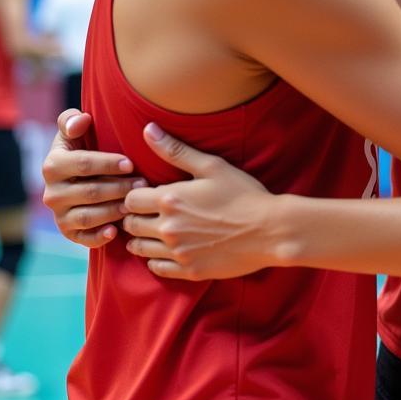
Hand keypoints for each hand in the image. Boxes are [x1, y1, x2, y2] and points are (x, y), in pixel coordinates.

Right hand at [41, 110, 145, 247]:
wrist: (82, 176)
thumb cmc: (85, 147)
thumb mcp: (75, 131)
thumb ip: (71, 120)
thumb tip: (81, 120)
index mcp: (52, 165)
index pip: (83, 164)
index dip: (108, 163)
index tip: (130, 163)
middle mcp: (51, 192)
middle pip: (90, 191)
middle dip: (120, 187)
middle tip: (143, 183)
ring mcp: (59, 214)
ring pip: (89, 215)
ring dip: (115, 210)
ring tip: (136, 203)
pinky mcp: (68, 232)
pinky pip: (83, 238)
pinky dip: (99, 237)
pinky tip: (116, 230)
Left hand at [122, 125, 277, 279]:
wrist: (270, 230)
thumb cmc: (244, 194)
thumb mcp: (212, 166)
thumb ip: (176, 150)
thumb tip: (148, 129)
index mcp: (170, 200)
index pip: (130, 200)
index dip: (136, 195)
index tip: (148, 194)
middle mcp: (167, 228)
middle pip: (130, 225)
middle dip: (136, 217)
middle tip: (151, 212)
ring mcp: (177, 252)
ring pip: (138, 249)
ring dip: (142, 239)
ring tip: (157, 231)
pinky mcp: (188, 270)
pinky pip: (156, 269)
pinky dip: (156, 259)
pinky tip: (169, 249)